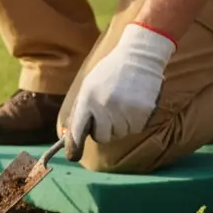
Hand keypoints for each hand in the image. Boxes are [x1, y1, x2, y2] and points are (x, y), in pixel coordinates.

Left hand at [66, 23, 176, 160]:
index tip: (73, 156)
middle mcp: (104, 106)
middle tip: (109, 114)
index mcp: (88, 98)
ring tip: (123, 104)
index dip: (75, 145)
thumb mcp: (89, 85)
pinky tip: (134, 104)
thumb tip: (70, 133)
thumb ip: (81, 109)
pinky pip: (135, 129)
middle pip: (102, 137)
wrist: (138, 57)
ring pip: (120, 134)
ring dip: (121, 125)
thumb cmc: (110, 72)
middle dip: (104, 130)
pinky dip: (134, 121)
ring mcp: (124, 110)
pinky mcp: (142, 112)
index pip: (78, 129)